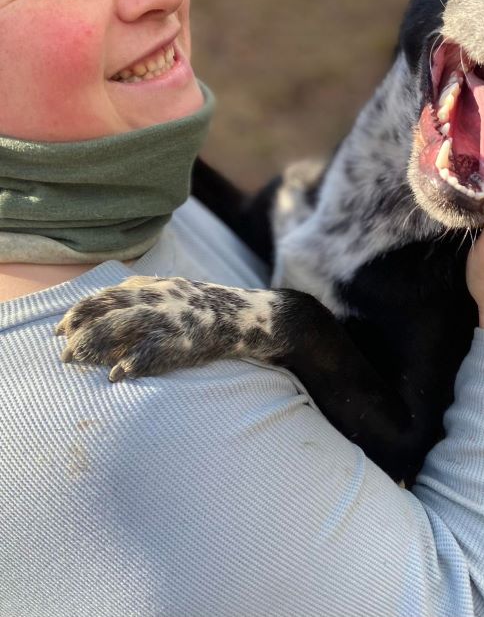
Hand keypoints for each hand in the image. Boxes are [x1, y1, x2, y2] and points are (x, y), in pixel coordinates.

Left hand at [55, 276, 279, 380]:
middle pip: (108, 312)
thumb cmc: (204, 306)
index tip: (59, 329)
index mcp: (153, 288)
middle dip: (81, 332)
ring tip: (77, 362)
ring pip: (123, 329)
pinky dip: (132, 362)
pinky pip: (154, 351)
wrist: (244, 317)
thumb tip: (113, 289)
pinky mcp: (185, 340)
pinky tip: (116, 375)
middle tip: (63, 353)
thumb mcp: (172, 288)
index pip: (106, 296)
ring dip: (96, 347)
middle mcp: (158, 301)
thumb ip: (143, 288)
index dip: (78, 312)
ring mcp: (170, 320)